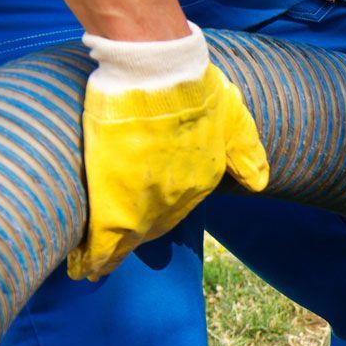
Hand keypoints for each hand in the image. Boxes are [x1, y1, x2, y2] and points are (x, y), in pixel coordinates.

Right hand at [72, 25, 269, 280]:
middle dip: (139, 236)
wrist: (161, 77)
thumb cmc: (198, 92)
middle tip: (120, 250)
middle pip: (156, 223)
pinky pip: (107, 235)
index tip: (150, 223)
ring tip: (94, 268)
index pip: (181, 203)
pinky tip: (86, 268)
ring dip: (113, 253)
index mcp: (203, 178)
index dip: (163, 214)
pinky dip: (97, 254)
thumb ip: (246, 154)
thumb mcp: (237, 121)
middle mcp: (178, 196)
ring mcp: (147, 198)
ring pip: (130, 235)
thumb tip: (259, 183)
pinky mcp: (116, 194)